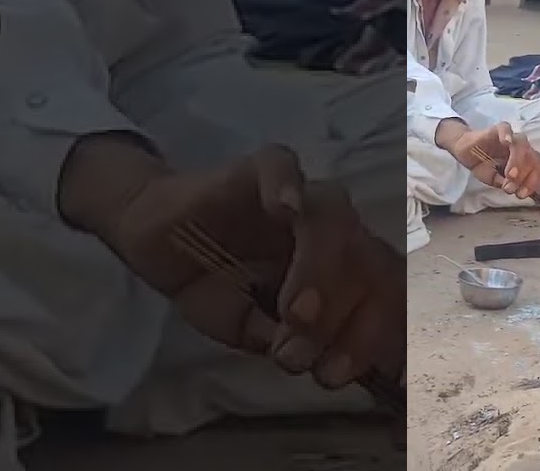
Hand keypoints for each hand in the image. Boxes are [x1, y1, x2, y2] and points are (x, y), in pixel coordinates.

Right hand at [62, 139, 404, 390]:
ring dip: (320, 266)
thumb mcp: (245, 328)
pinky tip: (286, 209)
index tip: (337, 372)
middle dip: (343, 309)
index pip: (379, 295)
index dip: (368, 334)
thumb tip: (299, 354)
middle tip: (304, 342)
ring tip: (296, 309)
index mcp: (343, 270)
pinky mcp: (263, 168)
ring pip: (332, 219)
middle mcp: (334, 231)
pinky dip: (287, 187)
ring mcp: (301, 195)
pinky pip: (282, 168)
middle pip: (363, 259)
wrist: (159, 241)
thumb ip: (275, 339)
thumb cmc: (215, 285)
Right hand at [437, 119, 539, 202]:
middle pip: (538, 164)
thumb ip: (508, 186)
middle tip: (520, 194)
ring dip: (519, 163)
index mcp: (531, 165)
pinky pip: (506, 129)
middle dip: (532, 182)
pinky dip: (508, 136)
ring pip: (524, 148)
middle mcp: (527, 151)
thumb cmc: (486, 166)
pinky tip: (506, 142)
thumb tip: (515, 191)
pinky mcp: (499, 130)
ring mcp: (514, 139)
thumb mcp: (497, 182)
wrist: (466, 151)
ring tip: (510, 176)